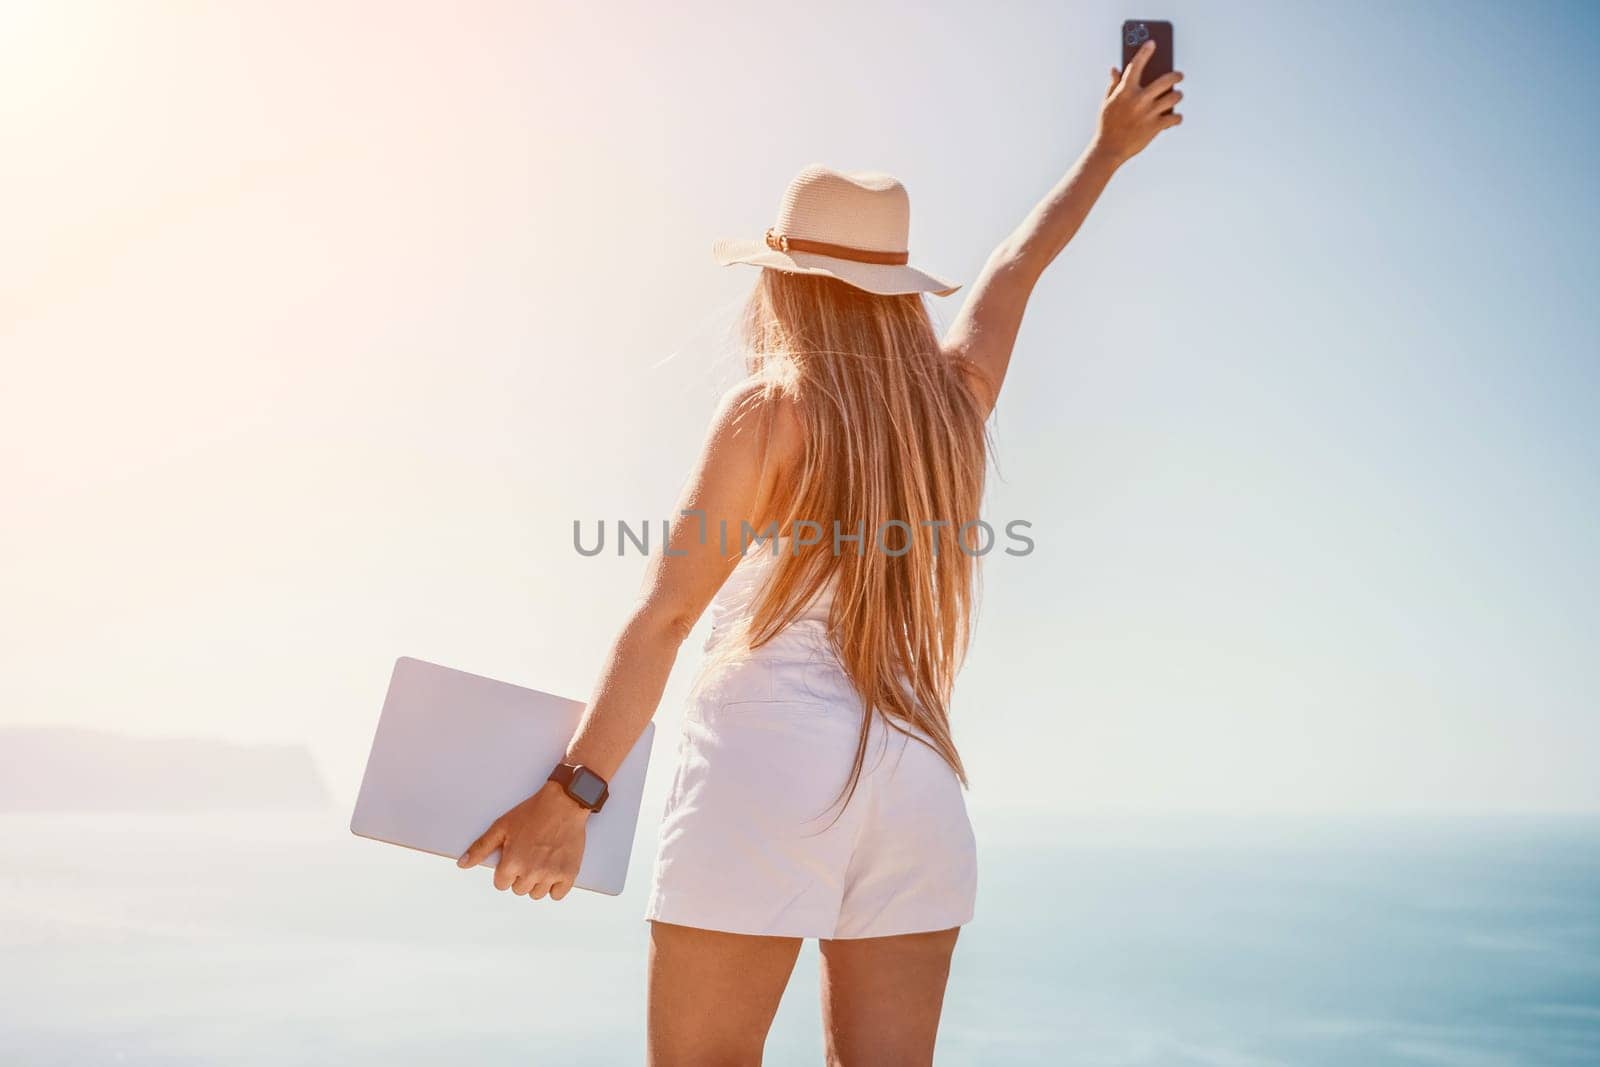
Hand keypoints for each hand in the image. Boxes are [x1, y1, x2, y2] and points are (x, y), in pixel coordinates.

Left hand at [456, 780, 587, 900]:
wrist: (563, 803)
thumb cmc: (532, 812)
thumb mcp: (501, 826)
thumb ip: (480, 847)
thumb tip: (462, 864)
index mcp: (512, 862)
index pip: (501, 884)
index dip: (506, 870)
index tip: (514, 857)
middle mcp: (531, 872)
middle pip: (519, 890)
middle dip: (521, 876)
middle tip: (529, 856)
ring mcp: (551, 874)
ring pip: (537, 894)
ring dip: (537, 882)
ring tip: (541, 862)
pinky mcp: (569, 874)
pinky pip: (557, 895)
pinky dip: (555, 886)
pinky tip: (554, 869)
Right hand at [1092, 40, 1183, 167]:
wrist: (1109, 149)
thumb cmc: (1107, 125)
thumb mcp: (1107, 103)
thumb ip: (1113, 85)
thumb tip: (1115, 69)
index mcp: (1125, 91)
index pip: (1136, 65)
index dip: (1145, 51)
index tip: (1152, 43)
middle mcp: (1139, 99)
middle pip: (1166, 80)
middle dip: (1176, 76)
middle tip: (1179, 76)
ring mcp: (1149, 112)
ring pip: (1174, 97)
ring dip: (1177, 96)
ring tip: (1176, 96)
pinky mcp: (1156, 126)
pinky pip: (1175, 117)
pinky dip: (1176, 118)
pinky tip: (1175, 118)